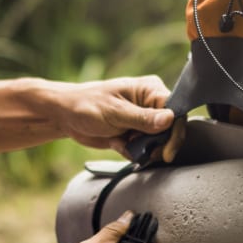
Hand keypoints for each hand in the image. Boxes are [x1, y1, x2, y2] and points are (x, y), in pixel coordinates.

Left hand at [52, 75, 174, 154]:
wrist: (66, 116)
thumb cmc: (87, 105)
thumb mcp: (115, 112)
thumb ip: (143, 118)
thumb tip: (170, 119)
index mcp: (150, 90)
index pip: (176, 111)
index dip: (174, 132)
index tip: (166, 151)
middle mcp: (151, 104)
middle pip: (170, 130)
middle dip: (154, 143)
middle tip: (136, 146)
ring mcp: (144, 120)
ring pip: (157, 143)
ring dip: (141, 149)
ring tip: (122, 142)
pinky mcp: (136, 133)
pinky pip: (144, 149)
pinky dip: (132, 152)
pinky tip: (117, 143)